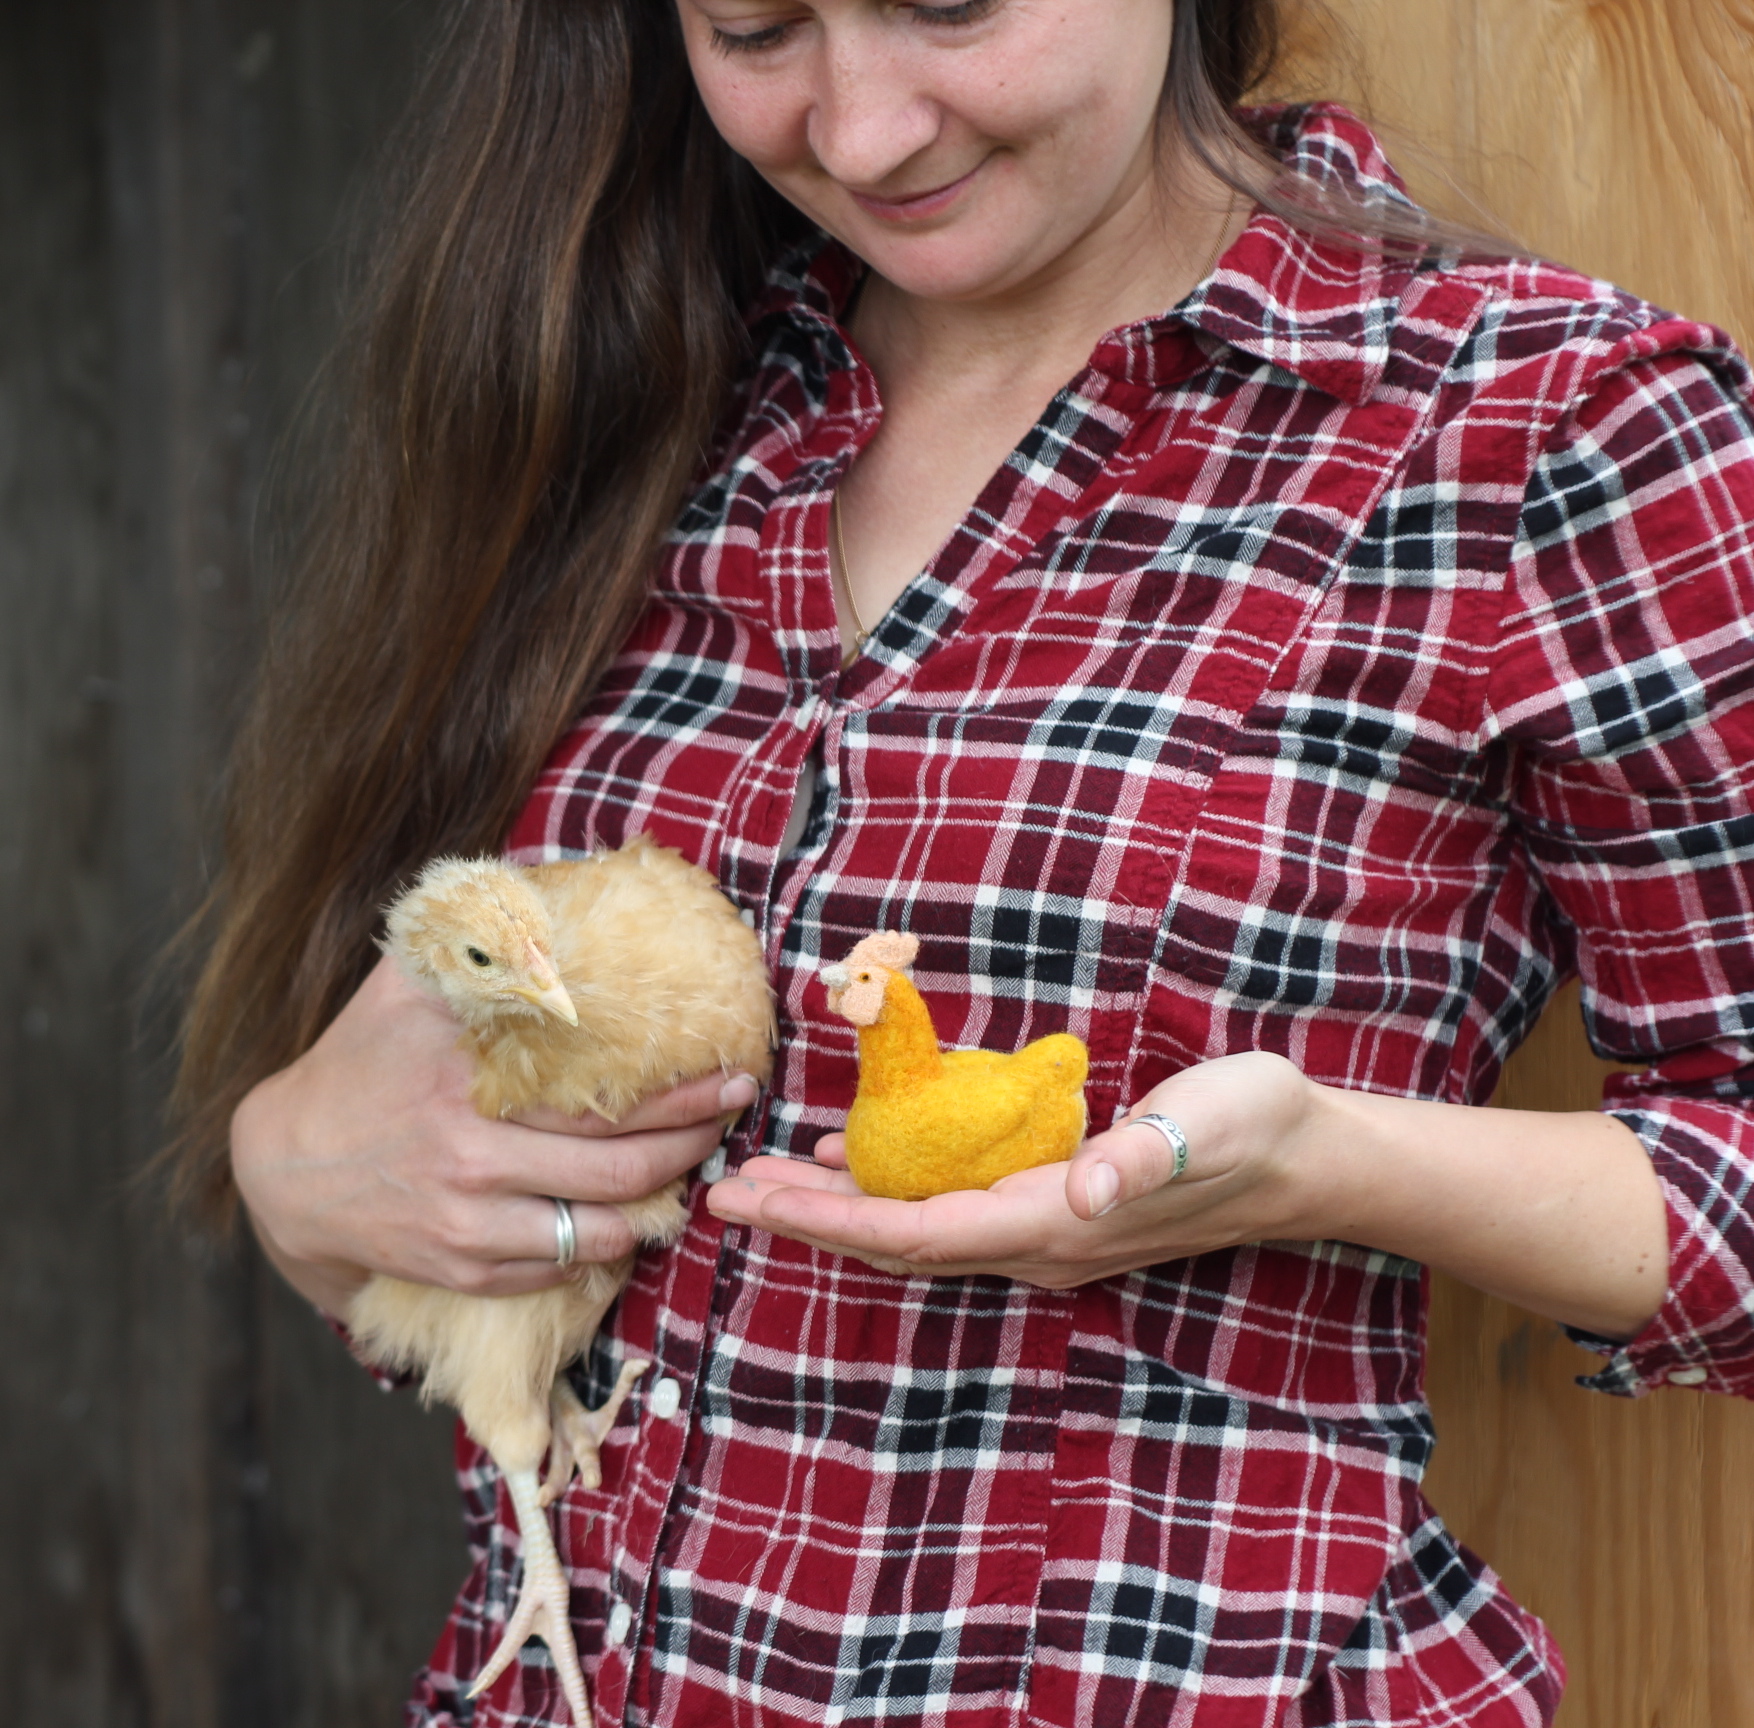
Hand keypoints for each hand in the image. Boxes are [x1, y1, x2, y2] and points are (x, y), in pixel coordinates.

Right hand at [232, 955, 758, 1313]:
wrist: (285, 1167)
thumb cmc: (361, 1061)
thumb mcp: (405, 984)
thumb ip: (476, 935)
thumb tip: (553, 876)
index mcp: (468, 1077)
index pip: (602, 1093)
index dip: (681, 1090)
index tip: (732, 1072)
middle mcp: (471, 1152)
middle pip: (618, 1163)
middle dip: (692, 1142)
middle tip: (731, 1118)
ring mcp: (466, 1219)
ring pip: (599, 1227)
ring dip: (660, 1201)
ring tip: (695, 1170)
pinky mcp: (460, 1266)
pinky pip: (558, 1268)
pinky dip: (606, 1248)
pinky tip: (632, 1219)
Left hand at [706, 1053, 1319, 1288]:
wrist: (1308, 1158)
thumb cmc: (1253, 1130)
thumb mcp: (1205, 1125)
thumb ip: (1144, 1158)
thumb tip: (1082, 1191)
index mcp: (1054, 1224)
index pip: (918, 1233)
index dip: (830, 1221)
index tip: (757, 1200)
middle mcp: (1037, 1243)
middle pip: (897, 1244)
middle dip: (809, 1221)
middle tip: (725, 1191)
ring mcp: (1043, 1232)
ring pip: (914, 1231)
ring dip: (838, 1209)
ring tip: (767, 1180)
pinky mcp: (1052, 1207)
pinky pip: (947, 1209)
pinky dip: (888, 1190)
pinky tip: (857, 1156)